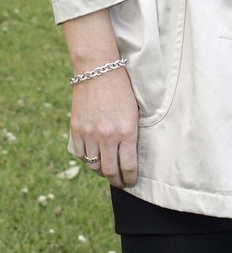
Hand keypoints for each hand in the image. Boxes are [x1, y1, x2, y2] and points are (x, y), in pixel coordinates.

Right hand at [71, 67, 138, 188]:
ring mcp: (90, 134)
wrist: (99, 69)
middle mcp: (108, 136)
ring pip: (94, 165)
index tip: (131, 182)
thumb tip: (129, 157)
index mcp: (126, 131)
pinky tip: (93, 157)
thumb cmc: (122, 89)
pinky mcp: (76, 129)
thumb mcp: (134, 112)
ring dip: (101, 171)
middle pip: (110, 171)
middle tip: (120, 182)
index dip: (130, 179)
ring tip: (107, 170)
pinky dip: (87, 159)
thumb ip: (131, 135)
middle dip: (117, 181)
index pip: (128, 167)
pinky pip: (80, 154)